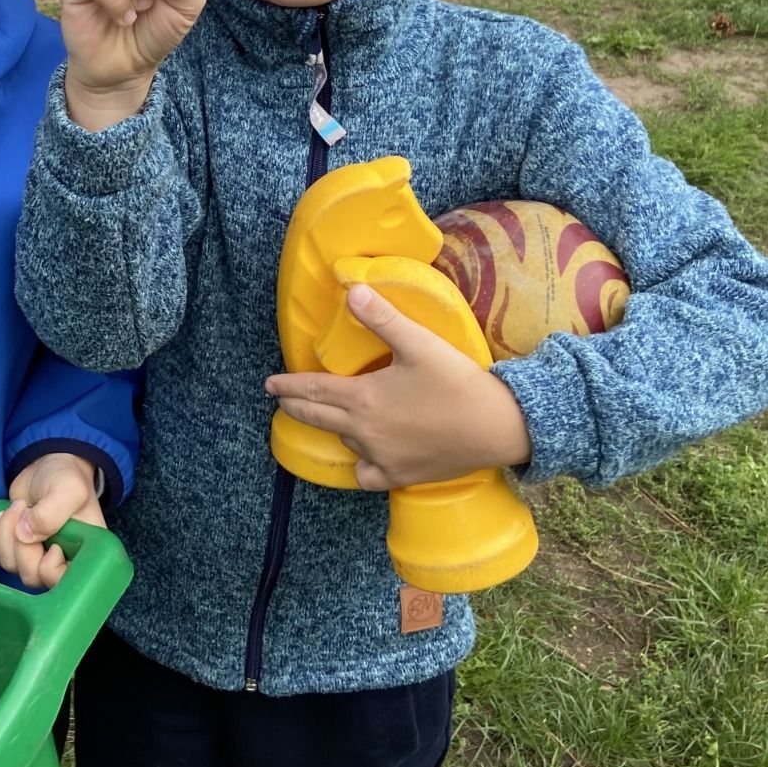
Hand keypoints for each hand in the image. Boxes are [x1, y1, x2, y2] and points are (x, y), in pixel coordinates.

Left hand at [0, 452, 104, 588]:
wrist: (46, 465)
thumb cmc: (66, 478)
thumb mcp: (68, 489)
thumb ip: (52, 512)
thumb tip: (24, 535)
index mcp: (82, 553)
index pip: (63, 583)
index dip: (50, 568)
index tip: (52, 544)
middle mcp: (58, 561)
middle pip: (31, 576)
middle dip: (21, 544)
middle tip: (25, 510)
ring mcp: (33, 557)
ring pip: (9, 564)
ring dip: (6, 533)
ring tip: (18, 506)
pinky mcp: (12, 549)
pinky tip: (5, 514)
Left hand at [265, 284, 532, 489]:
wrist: (497, 428)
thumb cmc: (457, 383)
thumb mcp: (418, 343)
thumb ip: (381, 317)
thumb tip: (351, 289)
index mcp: (363, 399)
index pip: (312, 392)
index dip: (288, 387)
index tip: (270, 385)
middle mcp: (364, 432)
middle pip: (317, 419)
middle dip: (296, 408)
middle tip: (281, 401)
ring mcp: (381, 458)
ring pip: (344, 443)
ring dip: (333, 429)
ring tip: (330, 419)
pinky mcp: (400, 477)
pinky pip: (366, 475)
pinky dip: (360, 465)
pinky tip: (363, 457)